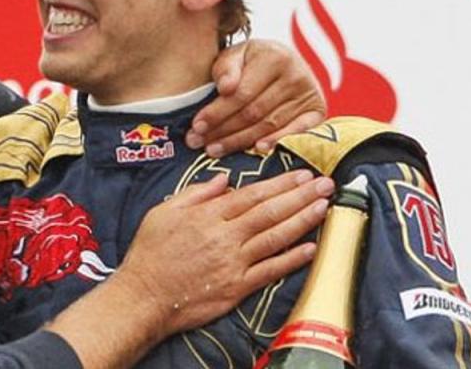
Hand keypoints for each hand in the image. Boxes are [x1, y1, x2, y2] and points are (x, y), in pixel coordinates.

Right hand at [47, 170, 332, 366]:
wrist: (144, 296)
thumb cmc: (150, 252)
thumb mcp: (163, 211)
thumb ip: (196, 193)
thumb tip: (225, 179)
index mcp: (208, 215)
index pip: (252, 195)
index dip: (281, 184)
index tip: (302, 175)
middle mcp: (225, 237)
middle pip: (270, 212)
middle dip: (301, 196)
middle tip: (325, 184)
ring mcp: (234, 263)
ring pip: (275, 237)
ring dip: (303, 221)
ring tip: (324, 207)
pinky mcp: (238, 287)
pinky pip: (270, 270)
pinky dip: (292, 259)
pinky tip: (310, 248)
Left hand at [186, 39, 325, 156]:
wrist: (284, 62)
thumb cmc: (251, 61)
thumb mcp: (235, 55)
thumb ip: (226, 68)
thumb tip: (226, 87)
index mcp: (274, 56)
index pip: (241, 93)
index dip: (217, 112)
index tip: (196, 126)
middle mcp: (296, 74)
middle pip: (253, 112)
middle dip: (223, 130)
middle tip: (199, 143)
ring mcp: (309, 94)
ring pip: (268, 125)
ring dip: (239, 141)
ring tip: (214, 149)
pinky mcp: (318, 111)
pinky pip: (296, 132)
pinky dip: (277, 141)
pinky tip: (257, 149)